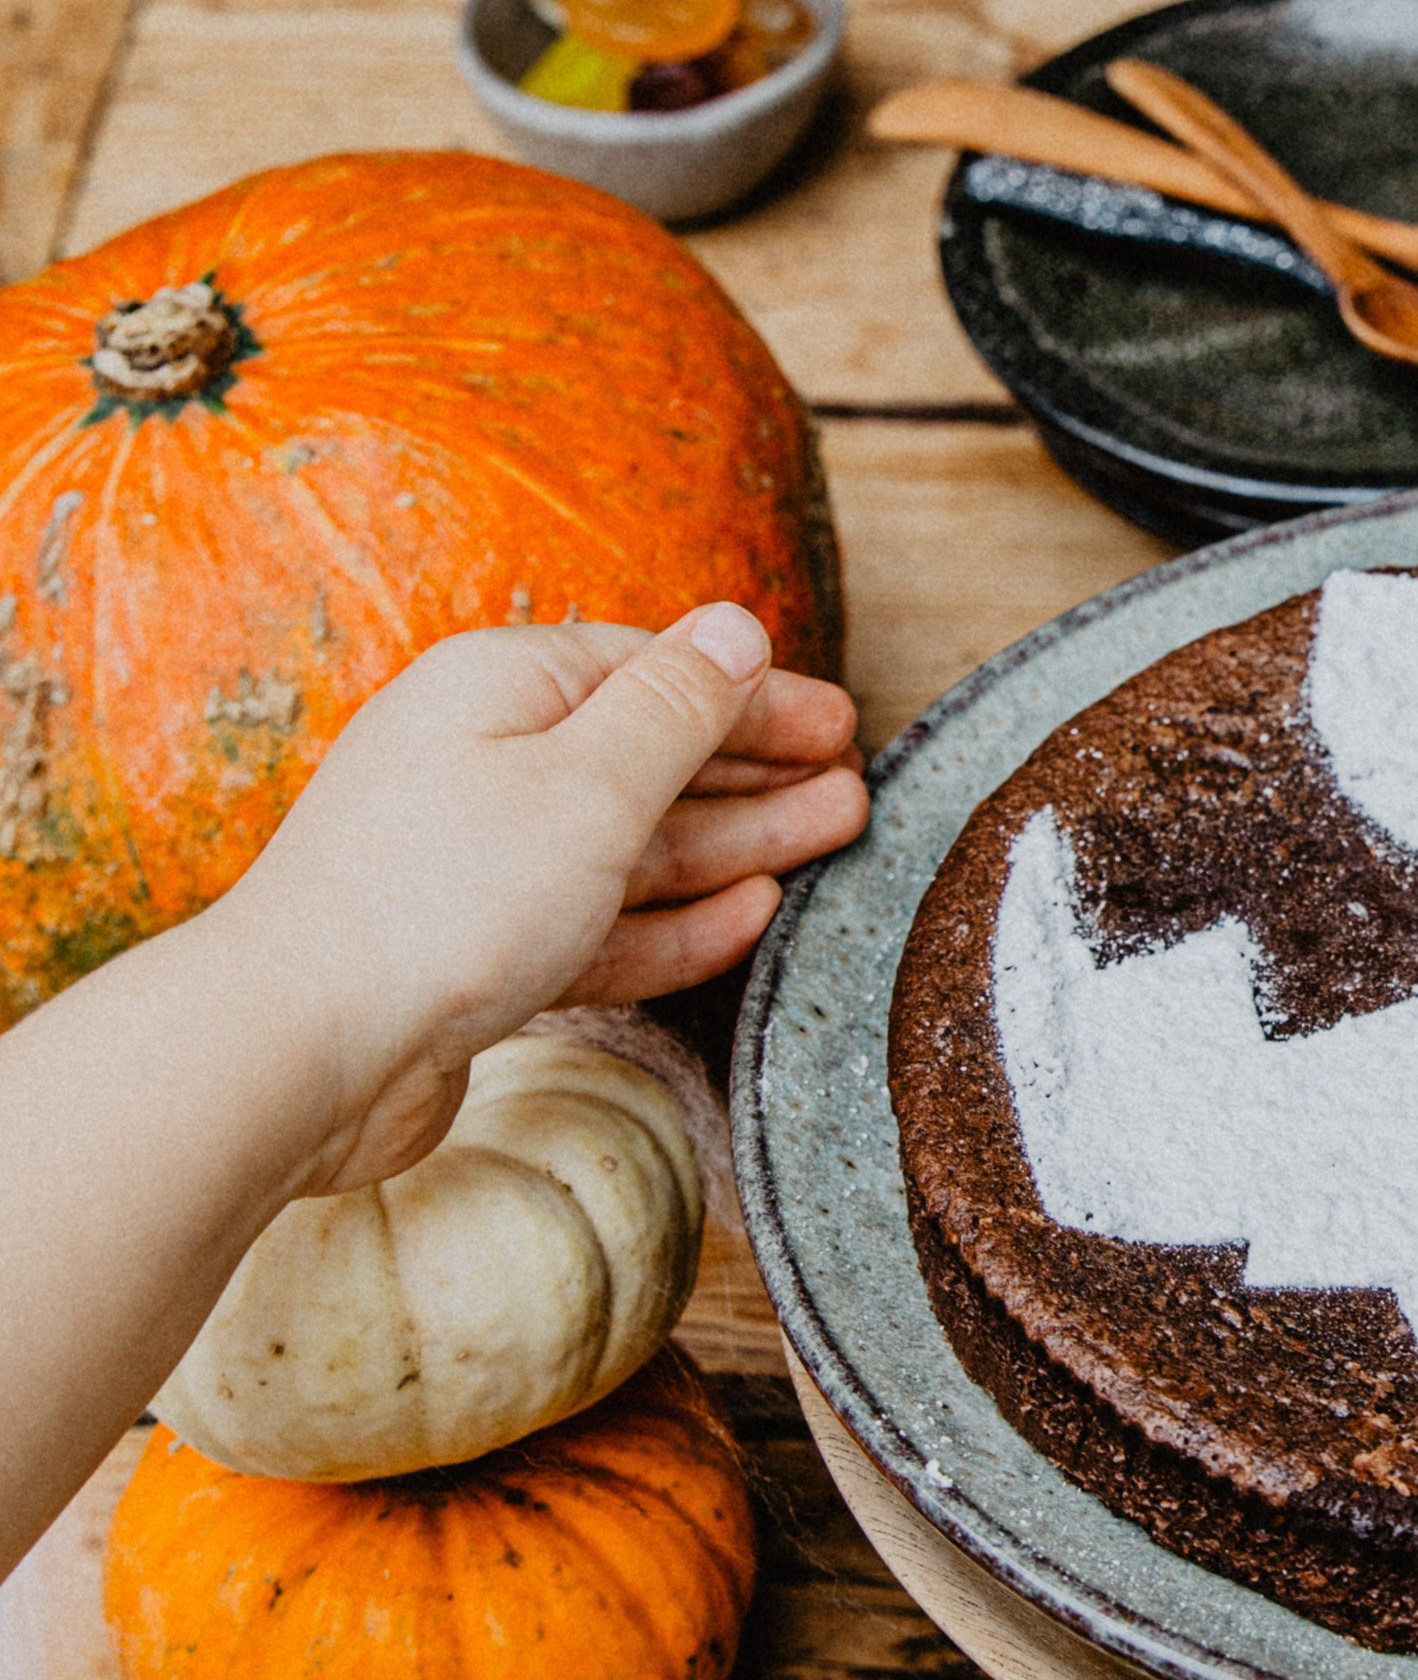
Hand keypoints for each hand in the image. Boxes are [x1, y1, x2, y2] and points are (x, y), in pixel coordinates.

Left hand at [211, 605, 867, 1194]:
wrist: (301, 1049)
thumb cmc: (438, 902)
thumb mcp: (590, 783)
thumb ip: (677, 708)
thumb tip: (735, 630)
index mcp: (500, 690)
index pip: (653, 670)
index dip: (756, 695)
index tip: (842, 722)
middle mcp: (483, 764)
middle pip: (648, 755)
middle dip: (758, 770)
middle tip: (854, 787)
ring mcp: (478, 864)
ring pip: (632, 844)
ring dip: (736, 843)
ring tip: (829, 841)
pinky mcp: (478, 955)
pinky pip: (596, 924)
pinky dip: (674, 922)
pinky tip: (748, 918)